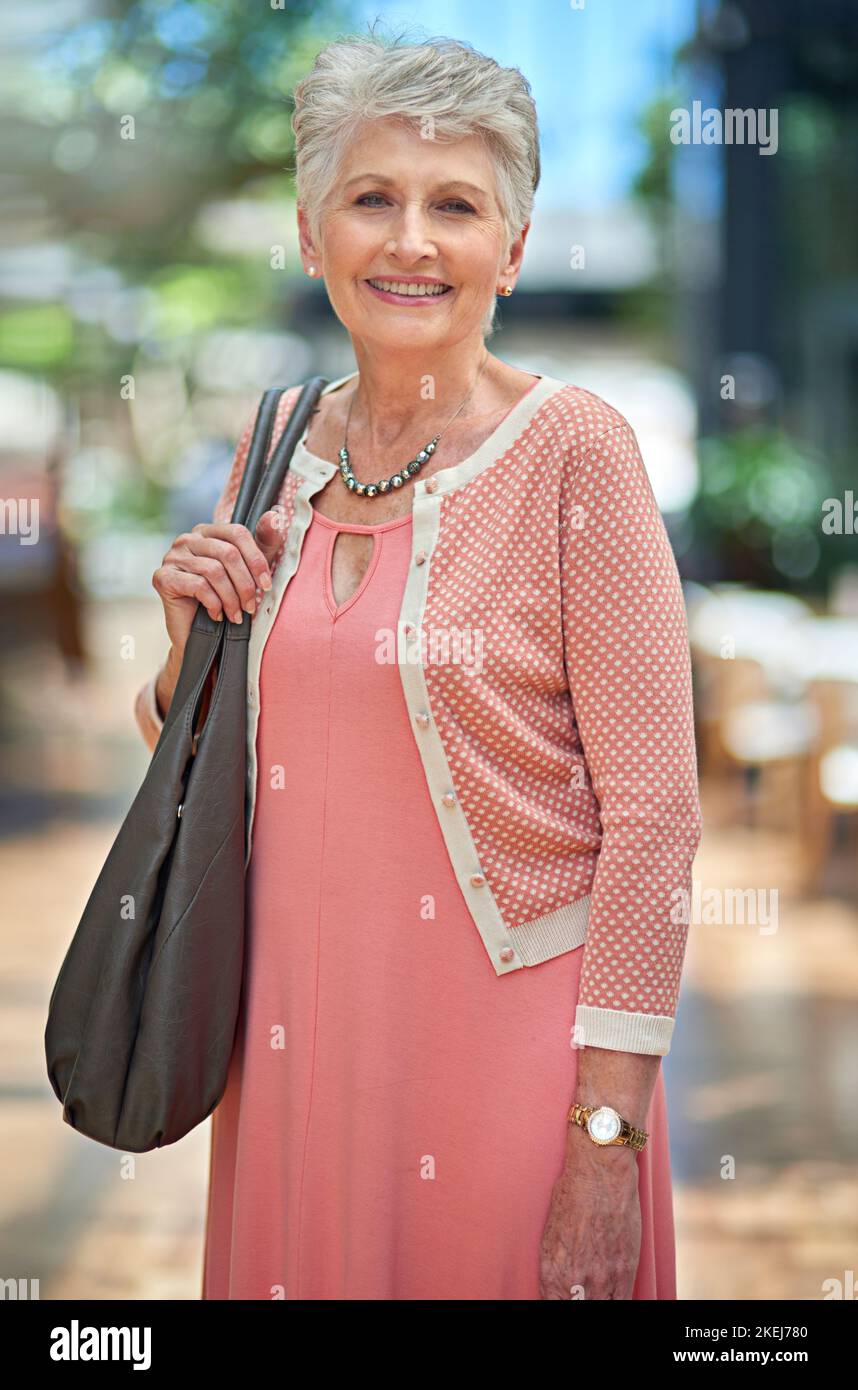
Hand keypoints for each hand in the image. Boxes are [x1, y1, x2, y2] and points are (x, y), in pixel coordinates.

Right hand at [151, 511, 283, 656]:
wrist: (196, 634)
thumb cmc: (224, 599)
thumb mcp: (250, 570)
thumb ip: (263, 543)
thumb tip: (275, 516)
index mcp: (207, 532)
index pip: (237, 533)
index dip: (256, 559)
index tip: (266, 585)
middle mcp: (187, 539)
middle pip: (227, 553)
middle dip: (245, 584)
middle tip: (251, 607)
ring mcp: (171, 557)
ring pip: (214, 571)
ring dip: (231, 598)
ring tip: (236, 615)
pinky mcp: (162, 577)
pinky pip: (198, 585)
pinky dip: (214, 604)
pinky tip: (217, 615)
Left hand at [539, 1127, 641, 1298]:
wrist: (601, 1172)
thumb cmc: (572, 1194)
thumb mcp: (550, 1232)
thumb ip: (555, 1263)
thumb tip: (557, 1283)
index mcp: (552, 1270)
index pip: (551, 1304)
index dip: (557, 1301)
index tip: (562, 1296)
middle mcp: (575, 1279)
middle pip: (576, 1306)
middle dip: (575, 1301)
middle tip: (579, 1292)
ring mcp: (602, 1276)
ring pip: (600, 1306)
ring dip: (596, 1299)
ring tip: (594, 1291)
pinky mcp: (626, 1269)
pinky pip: (622, 1300)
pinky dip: (616, 1299)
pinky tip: (611, 1295)